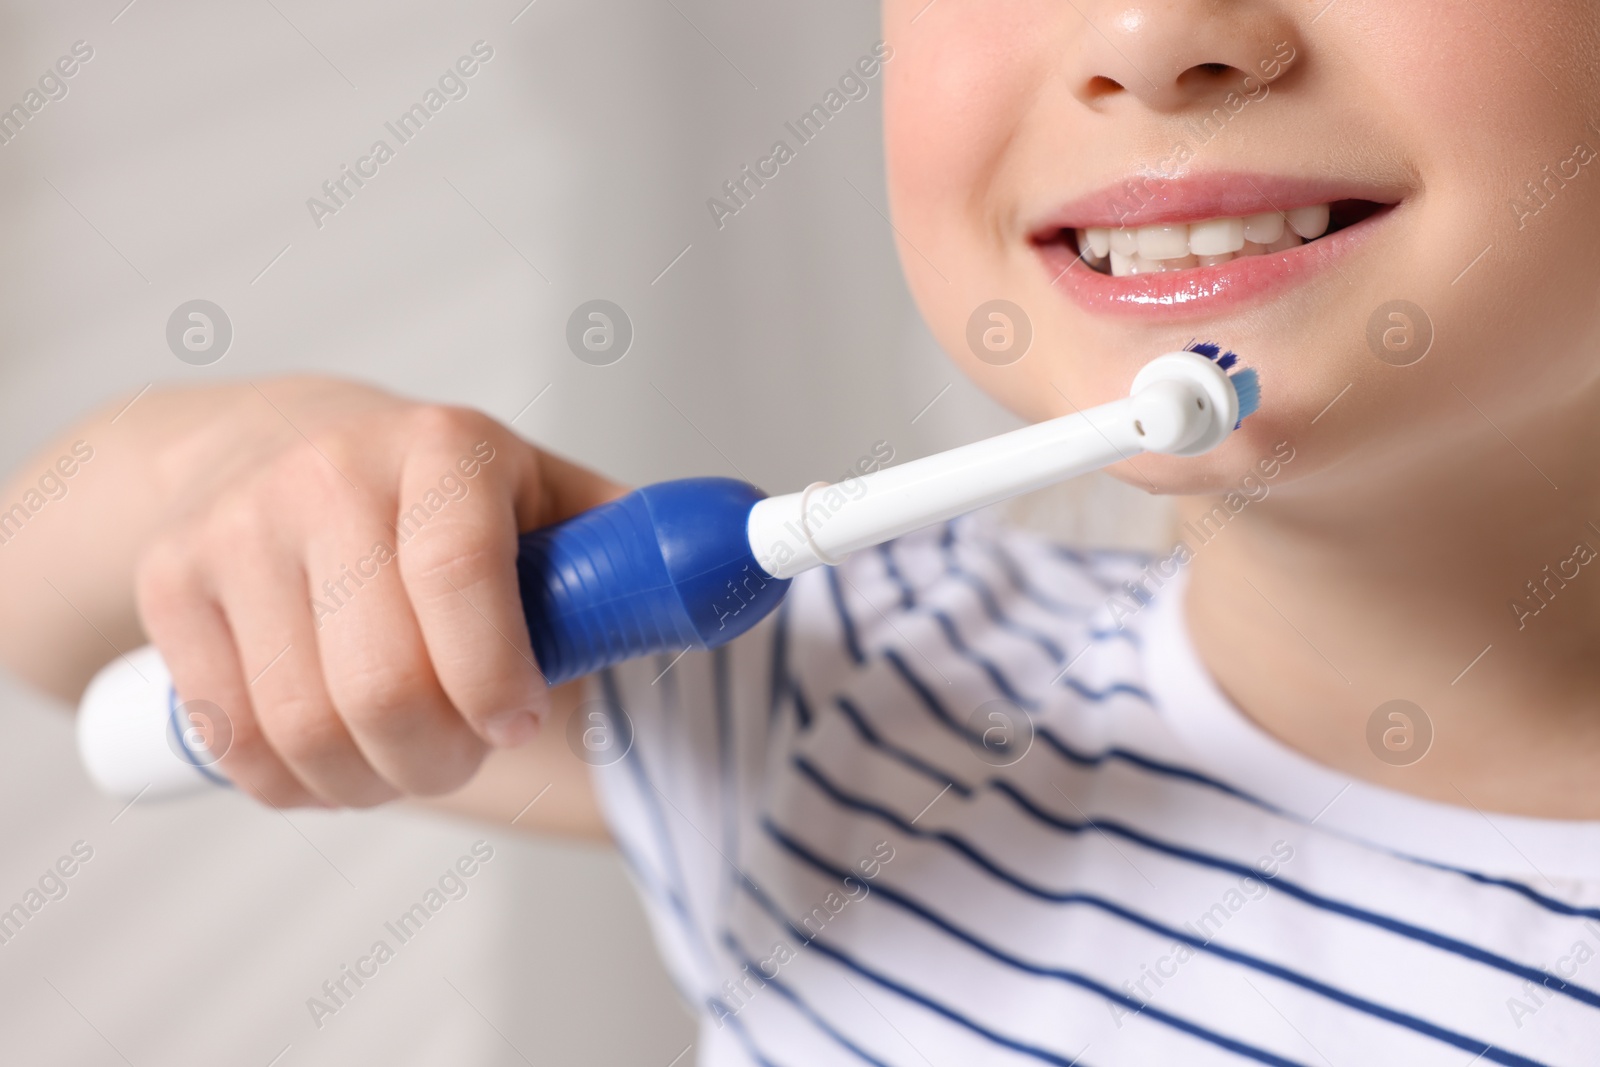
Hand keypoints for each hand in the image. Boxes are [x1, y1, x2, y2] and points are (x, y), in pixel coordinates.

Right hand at [133, 378, 625, 808]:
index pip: (461, 574)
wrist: (274, 442)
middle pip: (380, 685)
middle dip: (440, 759)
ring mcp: (237, 527)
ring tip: (404, 756)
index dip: (495, 678)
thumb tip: (717, 592)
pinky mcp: (171, 582)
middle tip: (466, 753)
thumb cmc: (436, 495)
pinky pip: (232, 742)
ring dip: (371, 782)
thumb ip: (619, 556)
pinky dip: (294, 783)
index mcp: (444, 447)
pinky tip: (333, 753)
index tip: (517, 723)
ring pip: (303, 731)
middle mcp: (330, 473)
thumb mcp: (537, 496)